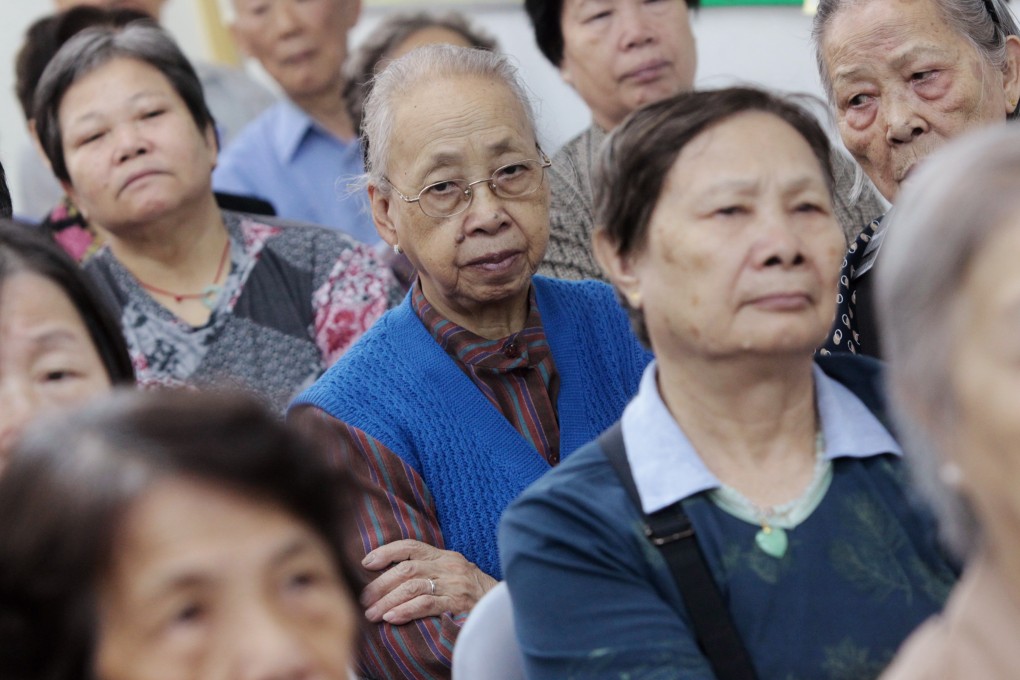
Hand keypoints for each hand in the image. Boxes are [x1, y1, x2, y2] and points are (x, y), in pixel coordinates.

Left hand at [360, 539, 497, 624]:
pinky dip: (405, 611)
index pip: (411, 546)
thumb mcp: (453, 574)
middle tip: (364, 600)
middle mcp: (449, 566)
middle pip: (407, 569)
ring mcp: (454, 585)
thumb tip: (392, 576)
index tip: (366, 563)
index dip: (386, 552)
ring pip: (413, 587)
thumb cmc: (474, 593)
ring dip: (387, 601)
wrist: (503, 609)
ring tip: (372, 614)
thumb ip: (430, 570)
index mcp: (445, 556)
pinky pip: (426, 605)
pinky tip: (392, 618)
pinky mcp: (458, 604)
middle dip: (380, 585)